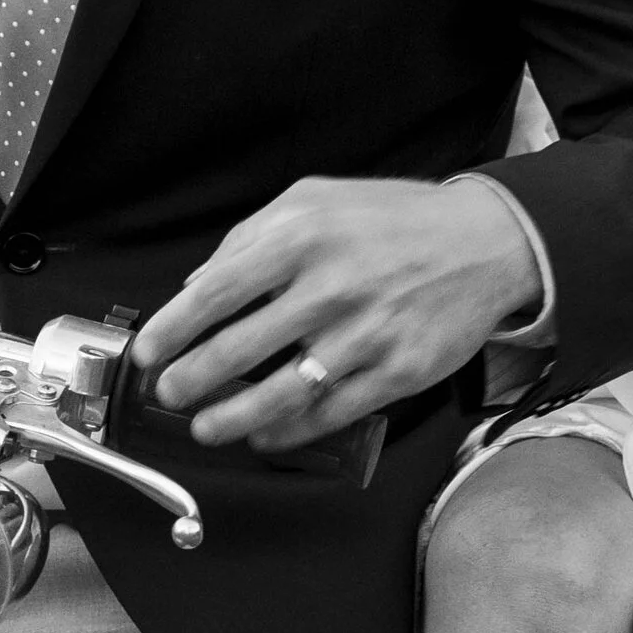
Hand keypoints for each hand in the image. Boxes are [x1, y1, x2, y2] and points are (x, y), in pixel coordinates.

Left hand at [132, 177, 541, 453]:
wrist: (485, 242)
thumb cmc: (393, 220)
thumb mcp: (317, 199)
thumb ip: (253, 235)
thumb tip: (199, 282)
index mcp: (303, 238)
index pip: (217, 291)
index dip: (173, 328)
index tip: (148, 351)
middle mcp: (331, 287)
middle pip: (239, 348)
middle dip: (191, 379)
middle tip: (170, 392)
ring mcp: (365, 335)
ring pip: (281, 392)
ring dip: (232, 417)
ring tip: (206, 427)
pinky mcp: (397, 372)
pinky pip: (330, 413)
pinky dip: (289, 431)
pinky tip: (264, 433)